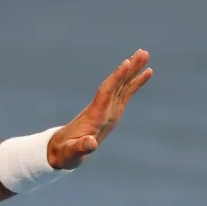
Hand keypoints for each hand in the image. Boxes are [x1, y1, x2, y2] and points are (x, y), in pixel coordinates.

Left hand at [48, 49, 152, 169]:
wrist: (60, 150)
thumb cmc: (66, 153)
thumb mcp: (72, 153)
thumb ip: (81, 148)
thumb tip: (92, 144)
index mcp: (94, 115)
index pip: (107, 92)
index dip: (116, 78)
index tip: (126, 63)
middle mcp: (101, 107)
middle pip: (116, 84)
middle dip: (128, 69)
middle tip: (141, 52)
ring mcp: (107, 109)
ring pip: (122, 85)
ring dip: (133, 71)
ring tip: (144, 54)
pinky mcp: (112, 112)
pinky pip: (125, 94)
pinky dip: (135, 83)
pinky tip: (145, 73)